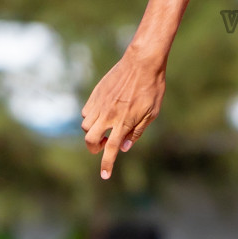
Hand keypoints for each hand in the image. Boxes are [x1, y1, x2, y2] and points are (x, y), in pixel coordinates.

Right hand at [81, 47, 166, 178]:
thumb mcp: (152, 112)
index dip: (107, 165)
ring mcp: (100, 104)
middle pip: (90, 140)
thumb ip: (137, 131)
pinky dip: (90, 118)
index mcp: (124, 122)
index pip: (112, 150)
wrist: (142, 62)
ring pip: (85, 126)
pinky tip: (102, 114)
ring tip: (105, 127)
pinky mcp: (96, 94)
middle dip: (93, 148)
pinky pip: (86, 112)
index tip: (104, 176)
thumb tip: (124, 147)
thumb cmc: (152, 87)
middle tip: (103, 146)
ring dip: (92, 132)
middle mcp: (109, 115)